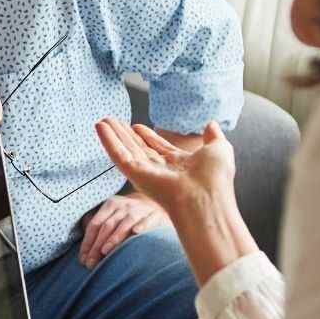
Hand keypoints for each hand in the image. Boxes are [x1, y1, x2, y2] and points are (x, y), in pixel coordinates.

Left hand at [78, 192, 170, 268]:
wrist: (155, 207)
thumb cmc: (127, 219)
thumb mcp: (113, 219)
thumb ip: (98, 232)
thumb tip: (84, 256)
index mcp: (110, 205)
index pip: (95, 224)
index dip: (88, 242)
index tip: (83, 260)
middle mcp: (124, 206)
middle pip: (107, 226)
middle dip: (97, 246)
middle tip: (91, 263)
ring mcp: (139, 210)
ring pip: (124, 224)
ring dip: (114, 238)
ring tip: (105, 251)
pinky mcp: (154, 215)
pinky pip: (147, 221)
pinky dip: (141, 226)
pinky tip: (136, 233)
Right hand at [95, 118, 235, 216]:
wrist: (206, 198)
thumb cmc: (215, 180)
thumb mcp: (219, 150)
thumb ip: (214, 136)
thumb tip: (211, 123)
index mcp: (178, 165)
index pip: (158, 148)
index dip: (147, 136)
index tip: (136, 125)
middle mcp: (160, 170)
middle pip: (138, 148)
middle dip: (125, 134)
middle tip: (112, 121)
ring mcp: (146, 173)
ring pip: (125, 150)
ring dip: (112, 135)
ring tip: (102, 120)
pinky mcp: (135, 175)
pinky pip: (118, 155)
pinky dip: (108, 141)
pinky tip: (100, 127)